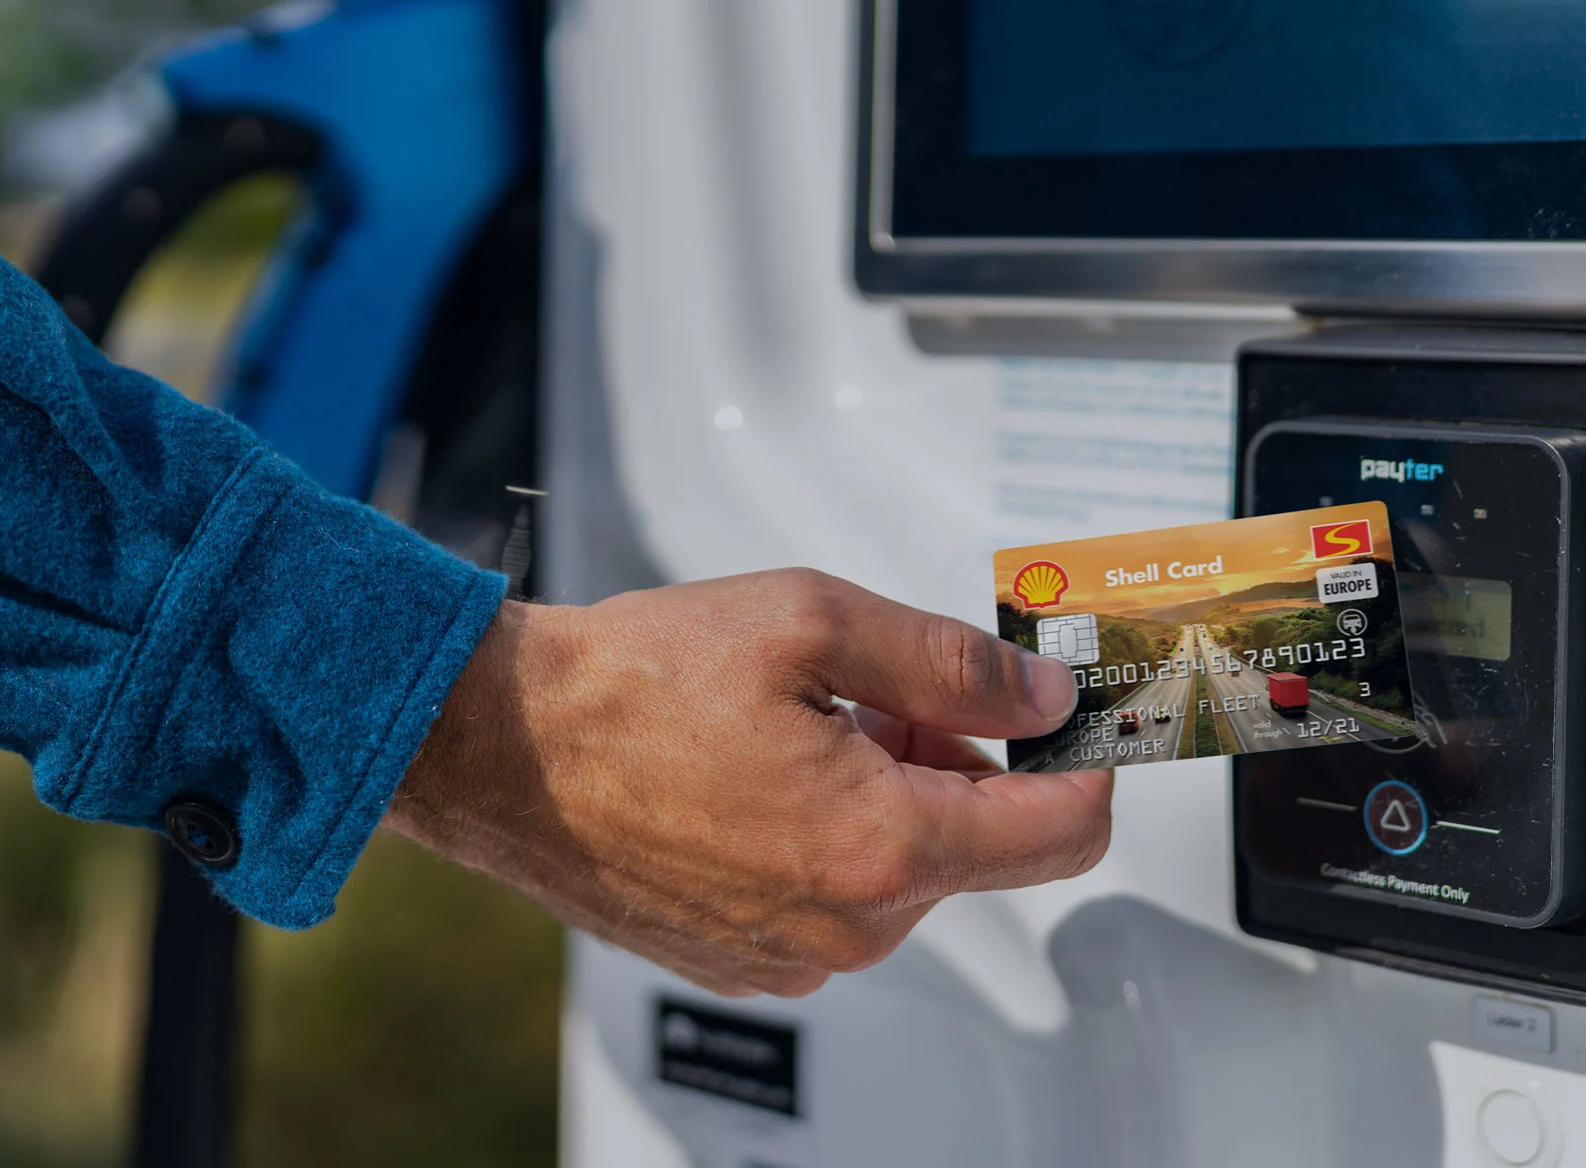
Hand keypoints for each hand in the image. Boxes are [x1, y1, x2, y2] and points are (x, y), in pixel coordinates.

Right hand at [386, 568, 1107, 997]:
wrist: (499, 748)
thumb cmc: (625, 687)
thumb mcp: (811, 623)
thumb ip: (950, 665)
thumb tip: (1035, 696)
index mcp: (877, 846)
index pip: (1058, 836)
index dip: (1086, 767)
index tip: (1079, 725)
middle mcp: (845, 926)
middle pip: (974, 849)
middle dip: (952, 764)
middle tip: (872, 691)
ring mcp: (791, 956)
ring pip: (900, 874)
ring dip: (883, 797)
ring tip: (792, 727)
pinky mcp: (743, 962)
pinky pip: (831, 903)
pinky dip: (822, 838)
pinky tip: (754, 778)